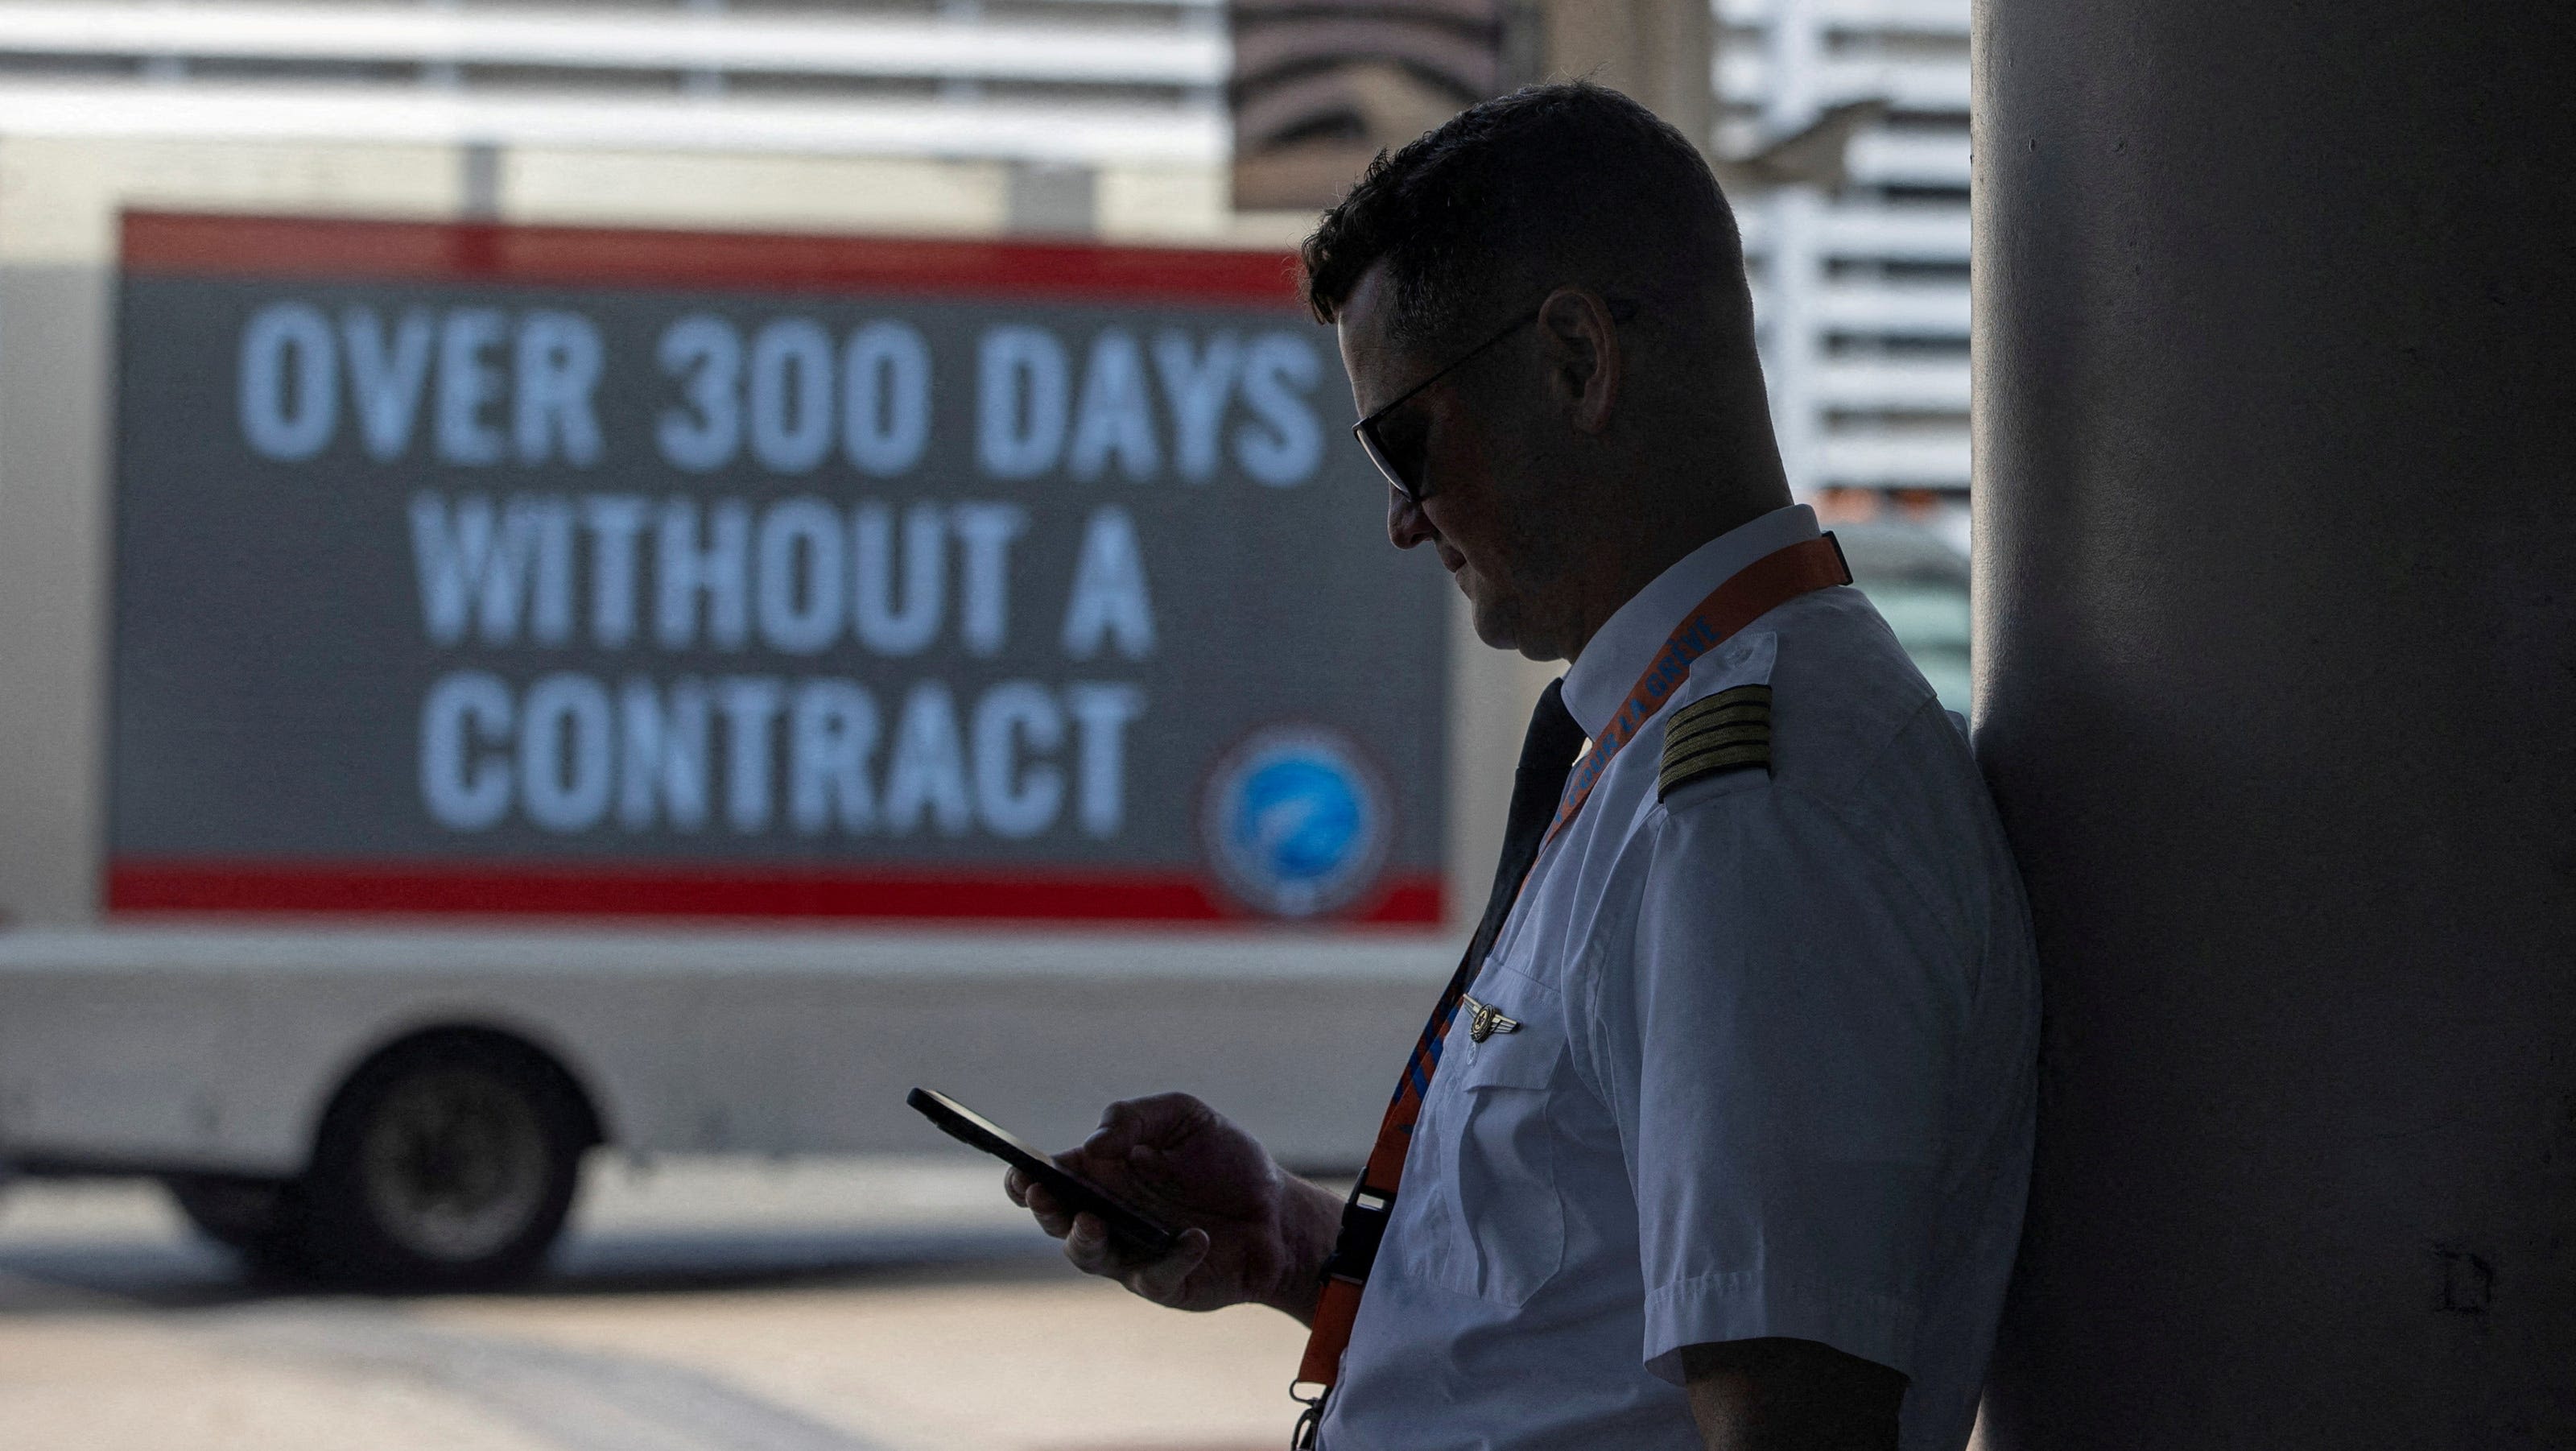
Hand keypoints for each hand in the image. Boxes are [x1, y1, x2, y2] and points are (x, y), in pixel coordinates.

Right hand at [1004, 1092, 1341, 1319]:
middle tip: (1041, 1194)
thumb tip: (1092, 1147)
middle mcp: (1109, 1216)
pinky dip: (1171, 1257)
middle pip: (1057, 1220)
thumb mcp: (1185, 1117)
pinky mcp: (1165, 1283)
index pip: (1050, 1177)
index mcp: (1104, 1174)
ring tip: (1092, 1221)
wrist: (1278, 1211)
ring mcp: (1132, 1254)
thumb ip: (1134, 1117)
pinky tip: (1195, 1238)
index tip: (1020, 1170)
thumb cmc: (1227, 1162)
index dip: (1025, 1177)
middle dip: (1043, 1208)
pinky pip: (1154, 1276)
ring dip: (1083, 1240)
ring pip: (1088, 1256)